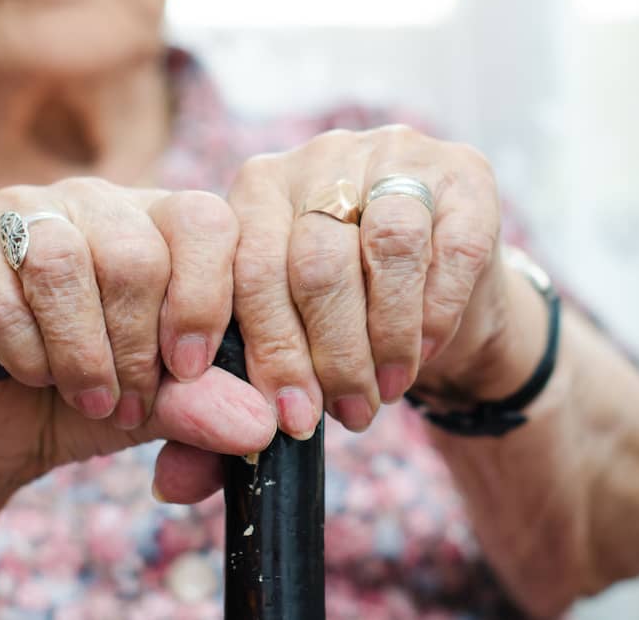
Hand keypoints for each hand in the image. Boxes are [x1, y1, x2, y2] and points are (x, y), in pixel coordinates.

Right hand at [0, 178, 274, 501]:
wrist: (2, 430)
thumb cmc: (103, 400)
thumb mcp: (168, 408)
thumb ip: (212, 406)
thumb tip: (260, 428)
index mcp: (164, 220)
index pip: (206, 221)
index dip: (204, 301)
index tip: (189, 370)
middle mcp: (99, 199)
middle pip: (135, 254)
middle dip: (136, 348)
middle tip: (128, 403)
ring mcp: (25, 208)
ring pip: (64, 262)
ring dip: (81, 353)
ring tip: (89, 397)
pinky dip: (25, 353)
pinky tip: (32, 376)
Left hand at [229, 125, 519, 436]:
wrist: (441, 291)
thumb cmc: (346, 320)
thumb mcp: (285, 347)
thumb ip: (228, 399)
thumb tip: (172, 482)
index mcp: (258, 187)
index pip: (247, 263)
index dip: (263, 347)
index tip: (275, 416)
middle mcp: (322, 157)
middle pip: (315, 260)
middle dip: (324, 357)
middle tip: (334, 419)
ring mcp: (397, 155)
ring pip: (386, 246)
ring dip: (383, 338)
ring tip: (380, 396)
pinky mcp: (466, 175)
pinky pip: (452, 250)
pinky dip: (433, 315)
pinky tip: (420, 356)